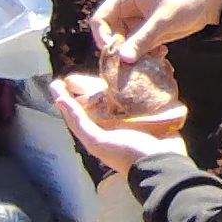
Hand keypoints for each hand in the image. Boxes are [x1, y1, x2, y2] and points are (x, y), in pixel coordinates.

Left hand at [54, 73, 189, 174]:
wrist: (163, 163)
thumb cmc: (128, 154)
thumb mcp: (98, 141)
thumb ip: (79, 121)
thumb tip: (58, 100)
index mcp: (100, 127)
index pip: (80, 107)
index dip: (69, 94)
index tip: (60, 80)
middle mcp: (114, 119)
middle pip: (100, 95)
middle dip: (94, 81)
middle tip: (90, 63)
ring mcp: (134, 114)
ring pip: (122, 91)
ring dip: (119, 77)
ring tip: (117, 58)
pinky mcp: (152, 110)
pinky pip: (143, 91)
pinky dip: (141, 81)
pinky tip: (139, 65)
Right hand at [92, 0, 221, 62]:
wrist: (209, 3)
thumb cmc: (185, 2)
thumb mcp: (163, 21)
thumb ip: (142, 39)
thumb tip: (122, 59)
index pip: (100, 19)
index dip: (103, 37)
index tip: (114, 54)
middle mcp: (126, 10)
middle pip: (109, 34)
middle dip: (118, 50)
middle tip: (130, 64)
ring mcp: (135, 22)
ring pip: (123, 44)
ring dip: (132, 55)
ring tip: (147, 60)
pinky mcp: (146, 33)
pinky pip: (136, 48)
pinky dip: (143, 54)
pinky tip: (159, 54)